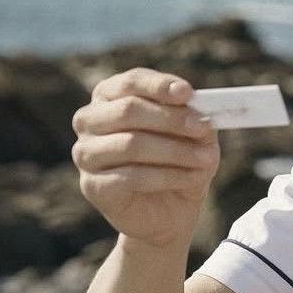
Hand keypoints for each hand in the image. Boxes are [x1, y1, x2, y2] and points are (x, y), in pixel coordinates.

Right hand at [71, 67, 219, 248]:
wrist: (170, 210)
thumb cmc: (180, 159)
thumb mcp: (194, 133)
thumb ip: (194, 116)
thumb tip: (198, 106)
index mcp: (111, 96)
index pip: (131, 81)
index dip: (159, 85)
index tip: (187, 93)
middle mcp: (90, 120)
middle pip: (128, 110)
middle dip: (171, 119)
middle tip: (203, 128)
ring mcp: (86, 153)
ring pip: (131, 144)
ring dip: (175, 150)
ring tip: (206, 159)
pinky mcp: (92, 185)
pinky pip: (132, 176)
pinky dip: (169, 176)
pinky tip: (193, 178)